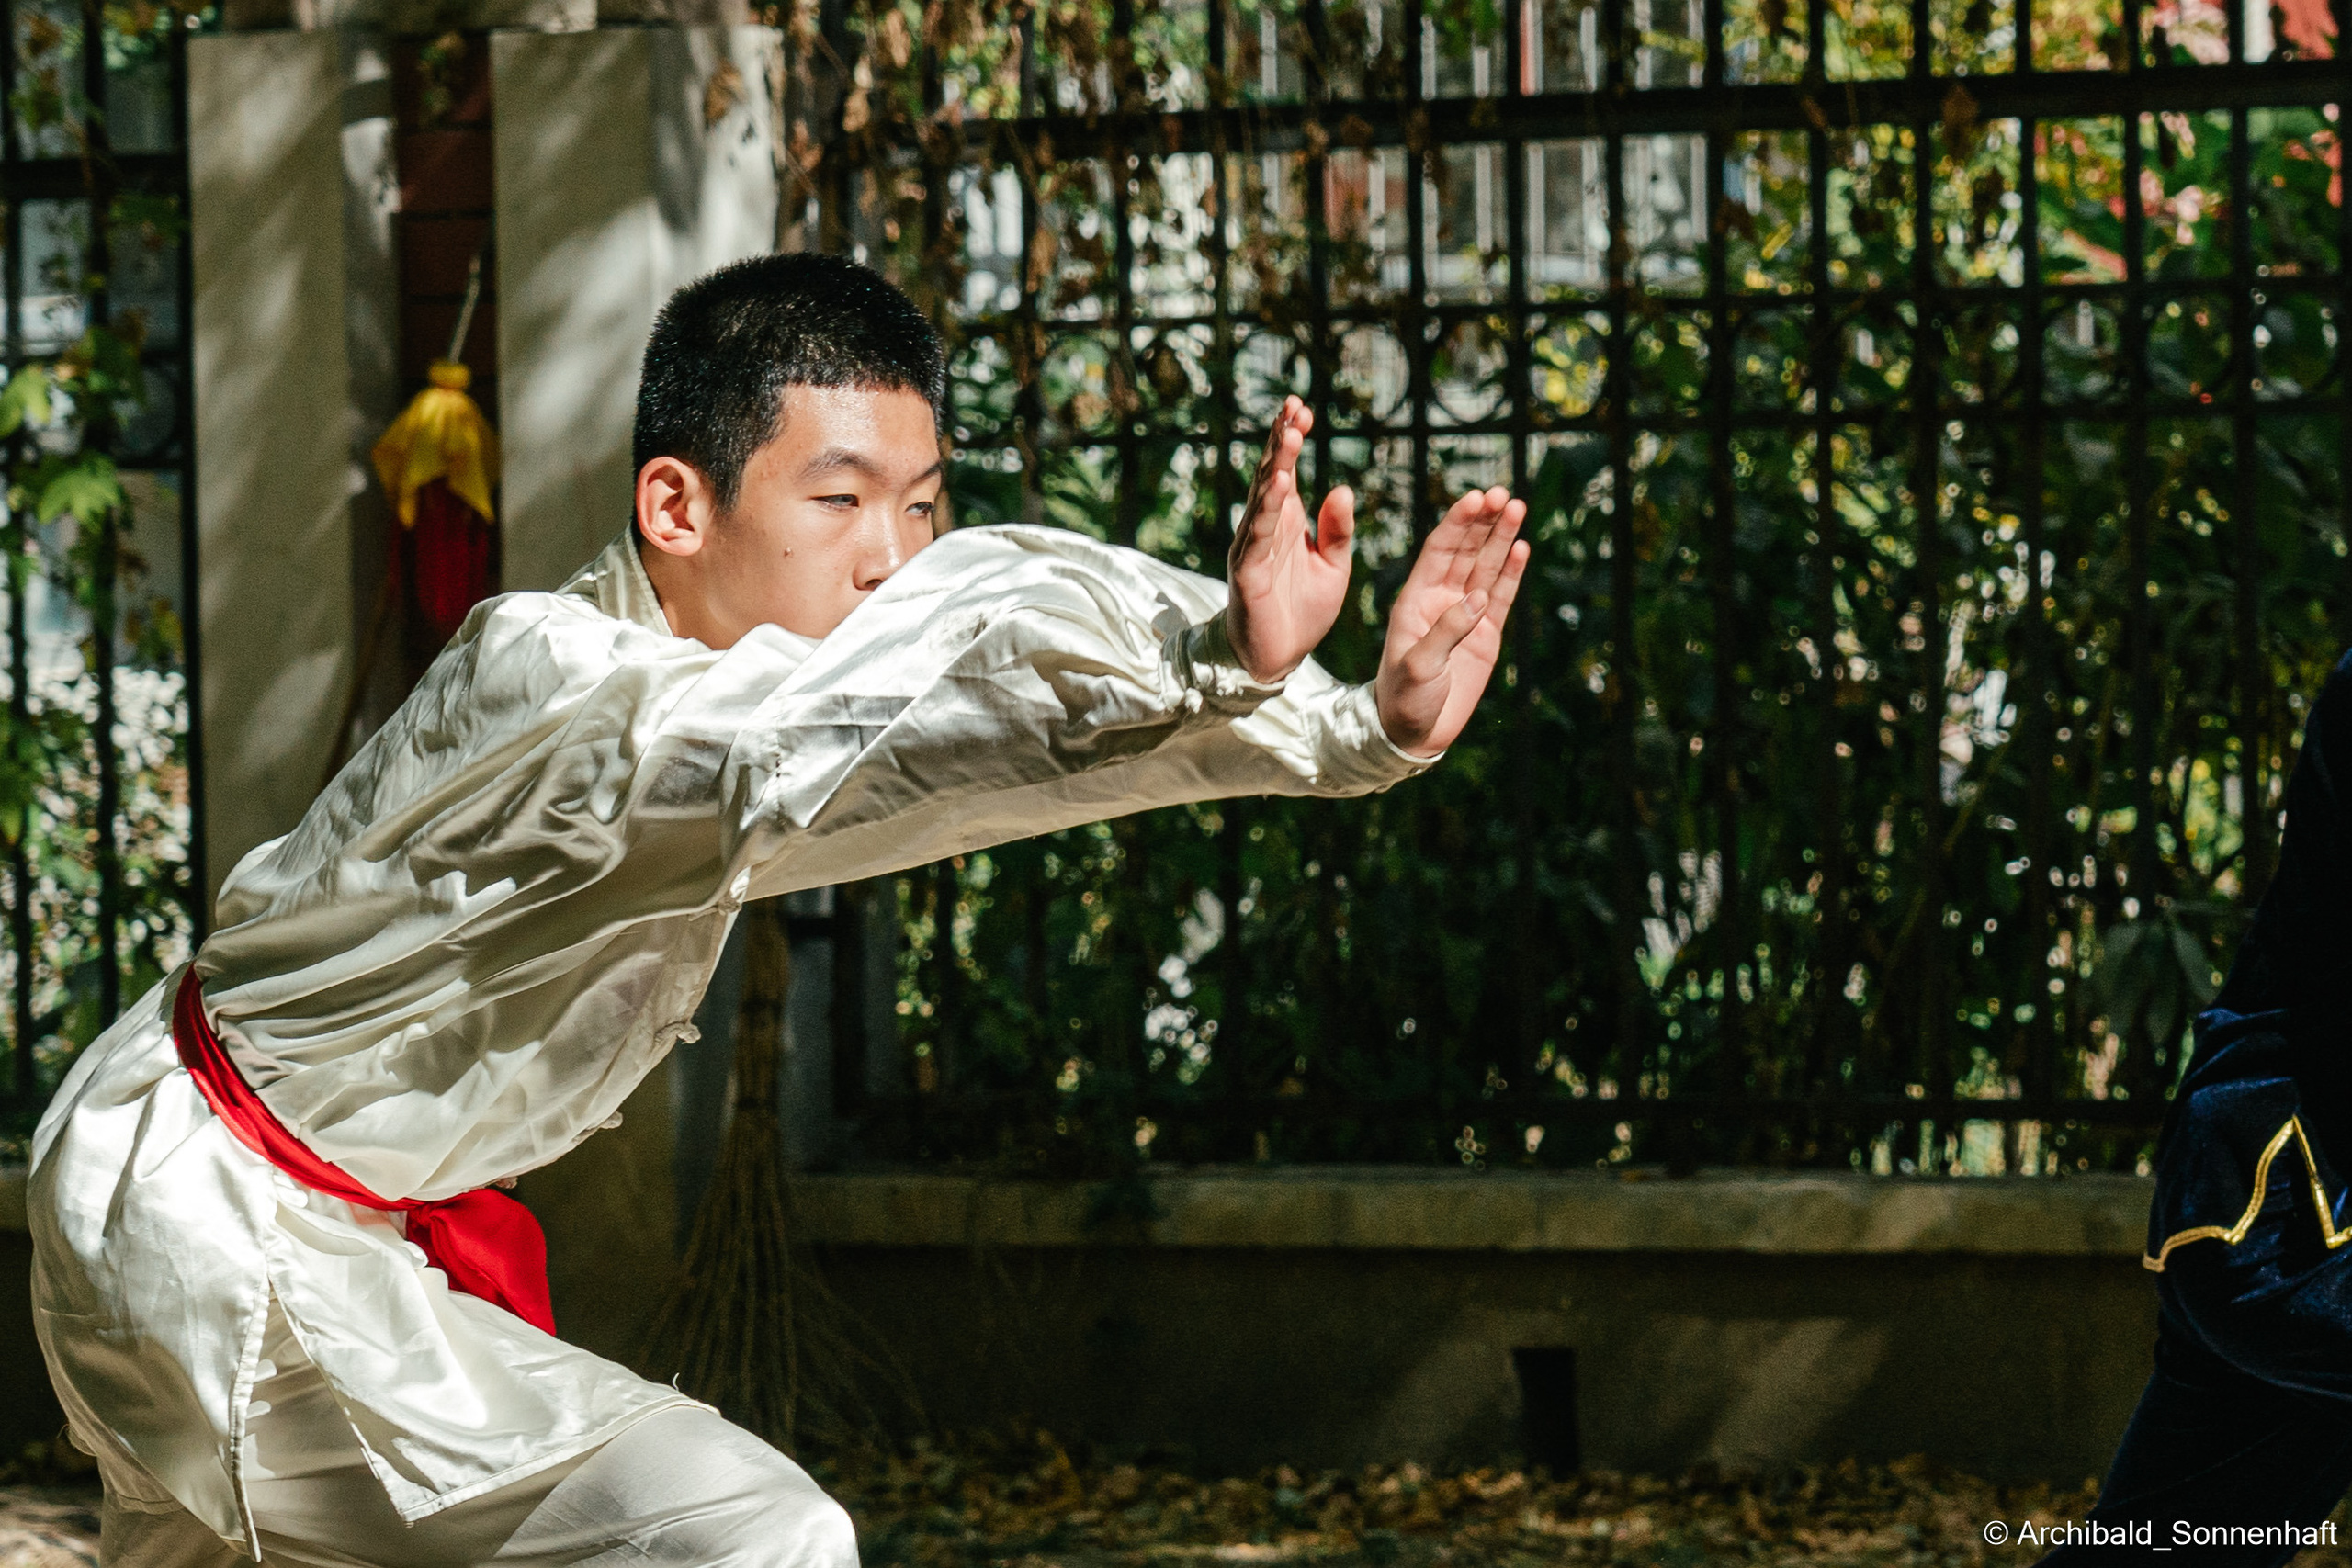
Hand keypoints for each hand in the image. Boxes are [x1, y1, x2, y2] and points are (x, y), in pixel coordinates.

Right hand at [1224, 397, 1354, 683]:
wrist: (1275, 659)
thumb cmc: (1301, 612)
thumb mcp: (1334, 567)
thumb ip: (1338, 531)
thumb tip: (1342, 487)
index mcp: (1285, 523)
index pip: (1286, 471)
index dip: (1291, 440)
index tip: (1304, 410)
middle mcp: (1265, 529)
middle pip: (1271, 474)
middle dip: (1280, 439)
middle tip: (1293, 406)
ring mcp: (1253, 549)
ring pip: (1263, 499)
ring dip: (1275, 466)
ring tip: (1289, 436)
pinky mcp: (1248, 573)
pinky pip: (1258, 536)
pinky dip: (1268, 510)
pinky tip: (1279, 486)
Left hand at [1373, 486, 1529, 757]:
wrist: (1414, 732)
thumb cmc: (1404, 698)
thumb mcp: (1417, 666)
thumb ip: (1445, 632)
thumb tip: (1476, 600)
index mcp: (1415, 599)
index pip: (1438, 550)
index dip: (1457, 523)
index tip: (1475, 498)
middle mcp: (1441, 599)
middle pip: (1466, 551)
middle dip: (1483, 522)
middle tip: (1502, 494)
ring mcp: (1466, 614)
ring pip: (1487, 567)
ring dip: (1501, 538)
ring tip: (1517, 508)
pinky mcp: (1487, 633)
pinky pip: (1502, 596)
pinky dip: (1512, 572)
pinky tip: (1522, 547)